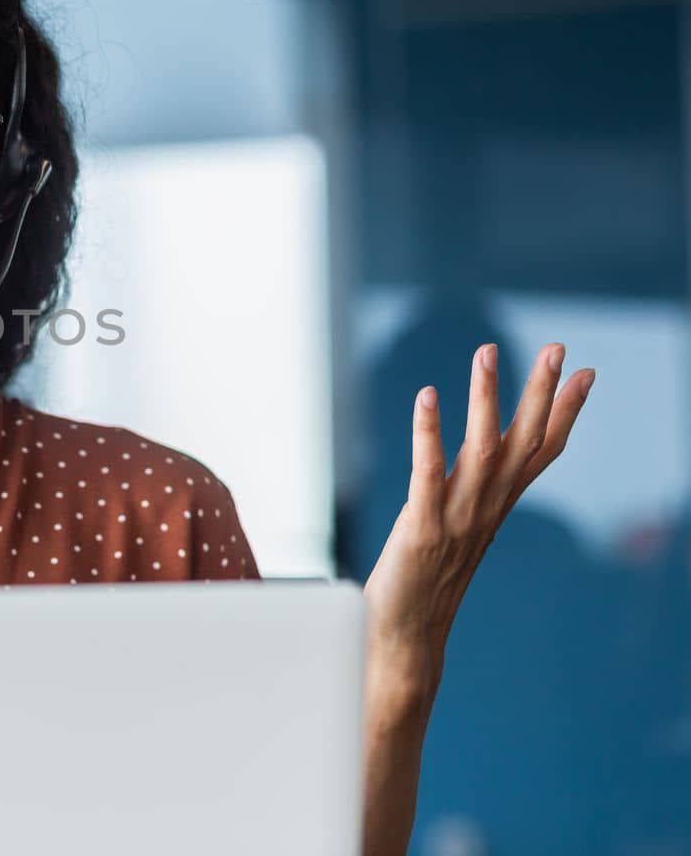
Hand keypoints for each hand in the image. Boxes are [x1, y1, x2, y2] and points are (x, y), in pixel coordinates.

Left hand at [363, 341, 594, 707]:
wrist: (403, 642)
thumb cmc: (422, 584)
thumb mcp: (455, 530)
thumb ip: (467, 494)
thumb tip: (475, 460)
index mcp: (495, 509)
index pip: (539, 453)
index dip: (564, 412)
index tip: (586, 372)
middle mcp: (484, 512)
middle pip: (522, 444)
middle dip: (541, 393)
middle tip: (557, 346)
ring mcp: (455, 521)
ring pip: (480, 452)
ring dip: (486, 400)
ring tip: (488, 352)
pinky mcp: (420, 531)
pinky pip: (427, 475)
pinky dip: (429, 435)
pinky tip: (427, 397)